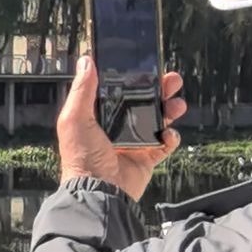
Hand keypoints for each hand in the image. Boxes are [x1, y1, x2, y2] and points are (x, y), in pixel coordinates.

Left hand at [57, 55, 184, 199]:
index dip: (135, 79)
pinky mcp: (147, 158)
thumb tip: (86, 61)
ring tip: (177, 106)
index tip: (148, 67)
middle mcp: (118, 127)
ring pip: (159, 120)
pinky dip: (171, 138)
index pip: (121, 91)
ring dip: (170, 110)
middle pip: (144, 102)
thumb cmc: (81, 156)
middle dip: (161, 90)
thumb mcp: (75, 118)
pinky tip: (168, 135)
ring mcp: (134, 143)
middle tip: (172, 80)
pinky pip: (165, 144)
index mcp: (100, 116)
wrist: (98, 190)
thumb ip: (82, 90)